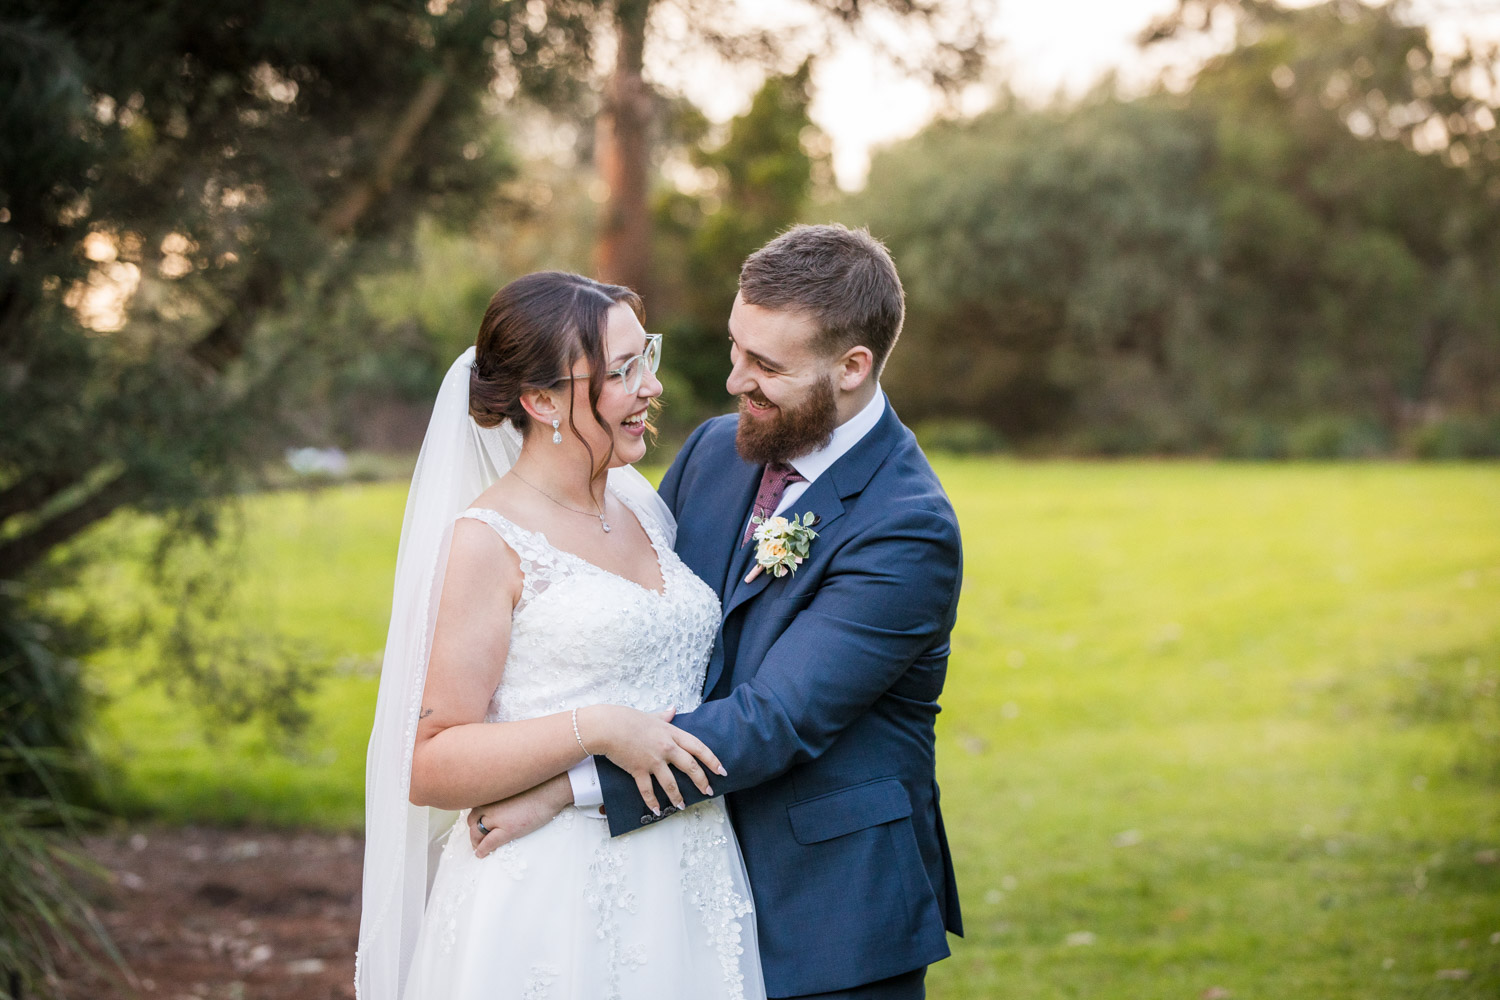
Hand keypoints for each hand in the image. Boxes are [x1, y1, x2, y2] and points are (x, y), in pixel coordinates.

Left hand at [468, 774, 571, 856]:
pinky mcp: (507, 829)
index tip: (478, 824)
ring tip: (478, 848)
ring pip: (476, 833)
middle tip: (477, 839)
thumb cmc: (539, 784)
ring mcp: (497, 817)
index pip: (475, 807)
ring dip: (476, 842)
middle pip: (472, 820)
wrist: (552, 788)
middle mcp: (489, 803)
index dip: (475, 818)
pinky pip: (488, 843)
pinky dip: (482, 850)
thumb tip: (504, 802)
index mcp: (492, 792)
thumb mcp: (515, 785)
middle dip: (473, 831)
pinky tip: (481, 854)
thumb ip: (504, 793)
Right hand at [577, 705, 725, 814]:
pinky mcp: (638, 770)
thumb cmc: (628, 719)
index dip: (712, 760)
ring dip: (678, 797)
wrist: (608, 726)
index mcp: (671, 733)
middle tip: (709, 791)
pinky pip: (648, 790)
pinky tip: (657, 810)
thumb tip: (673, 709)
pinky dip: (652, 801)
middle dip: (702, 781)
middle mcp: (666, 748)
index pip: (698, 747)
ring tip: (682, 806)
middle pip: (690, 767)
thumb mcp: (651, 716)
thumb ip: (664, 716)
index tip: (721, 770)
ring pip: (671, 783)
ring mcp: (653, 760)